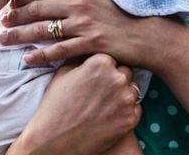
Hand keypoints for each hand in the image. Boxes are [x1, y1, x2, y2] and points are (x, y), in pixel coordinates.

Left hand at [0, 0, 177, 68]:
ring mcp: (85, 24)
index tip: (11, 3)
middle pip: (38, 9)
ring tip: (4, 39)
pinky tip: (27, 59)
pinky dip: (40, 55)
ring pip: (43, 29)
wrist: (153, 33)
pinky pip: (59, 50)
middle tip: (1, 22)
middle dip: (15, 16)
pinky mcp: (90, 44)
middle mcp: (80, 4)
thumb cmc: (132, 8)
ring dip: (20, 35)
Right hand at [8, 54, 141, 154]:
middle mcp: (117, 77)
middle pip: (126, 72)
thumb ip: (81, 58)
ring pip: (133, 90)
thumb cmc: (55, 105)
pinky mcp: (130, 119)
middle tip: (101, 92)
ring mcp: (126, 99)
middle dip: (116, 80)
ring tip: (104, 105)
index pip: (113, 58)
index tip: (97, 77)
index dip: (104, 68)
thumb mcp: (63, 73)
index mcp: (101, 62)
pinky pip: (136, 109)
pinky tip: (109, 117)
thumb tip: (87, 49)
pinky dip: (126, 112)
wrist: (53, 140)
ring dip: (123, 95)